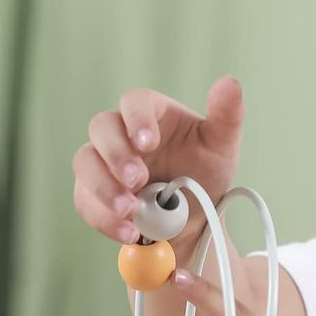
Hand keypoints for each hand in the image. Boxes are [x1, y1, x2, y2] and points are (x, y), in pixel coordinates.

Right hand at [72, 76, 243, 244]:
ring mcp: (102, 163)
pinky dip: (104, 218)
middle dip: (116, 154)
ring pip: (85, 163)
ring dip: (104, 187)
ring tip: (131, 211)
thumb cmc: (205, 173)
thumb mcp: (222, 146)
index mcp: (152, 114)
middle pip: (101, 127)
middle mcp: (122, 133)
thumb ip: (227, 115)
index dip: (136, 118)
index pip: (134, 101)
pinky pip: (85, 201)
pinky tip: (130, 232)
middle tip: (137, 179)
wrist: (193, 218)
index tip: (147, 143)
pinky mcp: (91, 193)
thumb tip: (230, 82)